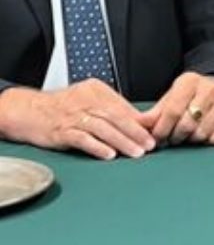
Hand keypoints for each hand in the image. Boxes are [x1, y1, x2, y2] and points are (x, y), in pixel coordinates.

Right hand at [0, 79, 154, 159]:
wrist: (29, 111)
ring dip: (121, 141)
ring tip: (136, 152)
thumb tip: (141, 122)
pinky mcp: (61, 131)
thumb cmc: (63, 107)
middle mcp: (84, 101)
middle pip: (115, 116)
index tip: (154, 132)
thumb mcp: (89, 100)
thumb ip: (113, 109)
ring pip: (102, 128)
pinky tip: (109, 155)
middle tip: (150, 144)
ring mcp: (72, 116)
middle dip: (135, 132)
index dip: (140, 121)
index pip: (122, 106)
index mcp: (95, 90)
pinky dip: (97, 147)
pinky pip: (82, 139)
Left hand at [141, 72, 213, 145]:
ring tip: (186, 135)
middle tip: (171, 138)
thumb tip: (138, 124)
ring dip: (190, 139)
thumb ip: (156, 112)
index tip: (156, 138)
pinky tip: (201, 134)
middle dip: (175, 136)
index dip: (162, 128)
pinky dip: (205, 141)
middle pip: (186, 124)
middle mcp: (209, 91)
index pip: (173, 110)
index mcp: (190, 82)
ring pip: (200, 134)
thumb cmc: (193, 94)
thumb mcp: (173, 96)